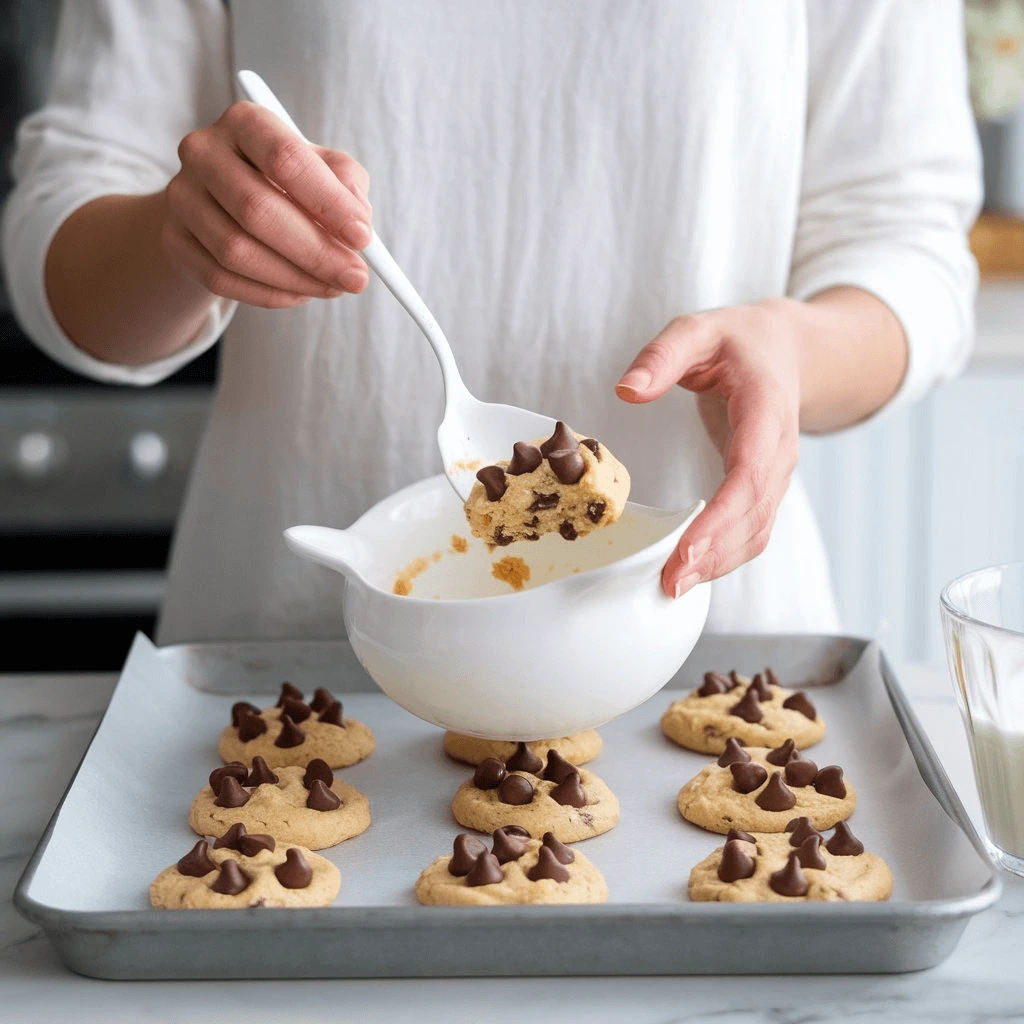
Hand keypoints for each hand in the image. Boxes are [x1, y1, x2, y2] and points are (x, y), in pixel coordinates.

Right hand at [161, 102, 371, 307]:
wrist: (227, 206)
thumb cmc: (289, 185)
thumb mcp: (325, 172)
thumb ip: (347, 186)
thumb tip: (358, 223)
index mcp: (245, 122)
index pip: (285, 158)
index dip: (327, 202)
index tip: (362, 238)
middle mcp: (203, 151)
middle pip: (256, 209)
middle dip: (316, 252)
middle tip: (356, 277)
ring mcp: (181, 196)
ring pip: (236, 251)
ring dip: (295, 278)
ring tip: (333, 286)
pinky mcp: (174, 239)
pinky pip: (221, 278)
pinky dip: (269, 294)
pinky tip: (300, 293)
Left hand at [616, 299, 801, 597]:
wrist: (784, 349)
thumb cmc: (739, 341)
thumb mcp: (697, 329)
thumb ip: (662, 356)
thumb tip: (626, 390)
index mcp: (766, 412)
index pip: (749, 475)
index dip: (721, 517)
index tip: (688, 549)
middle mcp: (779, 451)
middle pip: (754, 515)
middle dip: (714, 554)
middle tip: (669, 583)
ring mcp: (775, 474)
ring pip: (757, 531)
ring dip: (719, 564)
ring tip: (673, 586)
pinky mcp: (761, 488)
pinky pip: (750, 530)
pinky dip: (723, 555)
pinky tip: (689, 571)